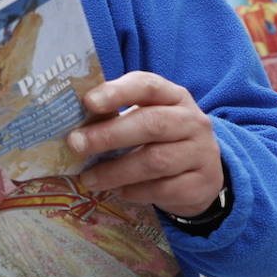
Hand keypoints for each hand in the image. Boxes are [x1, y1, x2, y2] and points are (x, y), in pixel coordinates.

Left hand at [69, 71, 223, 217]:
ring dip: (115, 170)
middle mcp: (192, 121)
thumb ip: (116, 117)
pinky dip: (134, 191)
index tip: (88, 102)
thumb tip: (73, 126)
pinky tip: (116, 191)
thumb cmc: (161, 140)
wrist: (202, 175)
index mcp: (173, 96)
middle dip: (109, 134)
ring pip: (155, 161)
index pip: (147, 85)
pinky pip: (162, 189)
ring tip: (89, 178)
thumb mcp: (145, 119)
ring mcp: (200, 153)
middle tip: (76, 144)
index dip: (117, 92)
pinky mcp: (200, 184)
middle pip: (151, 124)